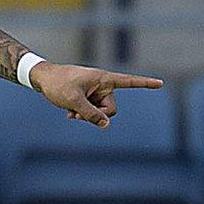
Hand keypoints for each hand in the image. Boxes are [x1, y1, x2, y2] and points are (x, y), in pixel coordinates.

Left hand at [30, 61, 163, 127]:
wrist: (42, 79)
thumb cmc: (58, 85)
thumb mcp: (74, 101)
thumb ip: (90, 114)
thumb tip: (106, 125)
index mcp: (103, 79)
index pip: (128, 81)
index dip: (145, 83)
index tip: (160, 83)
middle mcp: (102, 85)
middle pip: (111, 109)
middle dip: (97, 115)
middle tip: (77, 113)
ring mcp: (95, 92)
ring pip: (100, 113)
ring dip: (87, 116)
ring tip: (71, 112)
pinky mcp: (88, 97)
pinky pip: (92, 112)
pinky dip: (83, 114)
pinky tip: (70, 114)